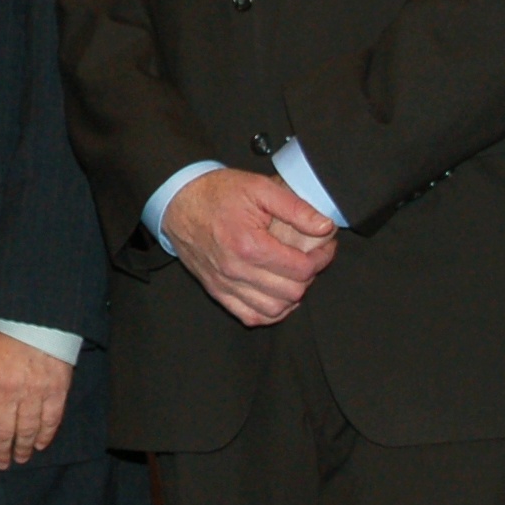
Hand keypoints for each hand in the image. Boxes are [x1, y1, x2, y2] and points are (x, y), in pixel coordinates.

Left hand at [0, 327, 72, 468]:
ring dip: (23, 448)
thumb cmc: (3, 334)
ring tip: (21, 458)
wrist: (37, 316)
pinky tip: (40, 445)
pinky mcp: (56, 390)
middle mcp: (7, 391)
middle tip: (1, 464)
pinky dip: (45, 436)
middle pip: (2, 432)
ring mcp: (33, 392)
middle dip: (0, 452)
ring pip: (27, 431)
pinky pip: (50, 421)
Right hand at [164, 167, 336, 325]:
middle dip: (309, 275)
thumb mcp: (259, 188)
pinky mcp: (217, 291)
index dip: (322, 258)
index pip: (301, 269)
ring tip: (294, 275)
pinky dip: (269, 311)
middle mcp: (236, 271)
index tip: (325, 246)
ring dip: (291, 295)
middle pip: (291, 292)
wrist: (178, 201)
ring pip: (274, 310)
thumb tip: (324, 226)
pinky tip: (275, 294)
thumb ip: (295, 208)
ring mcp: (225, 284)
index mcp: (249, 245)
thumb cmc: (216, 193)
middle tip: (311, 257)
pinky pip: (250, 316)